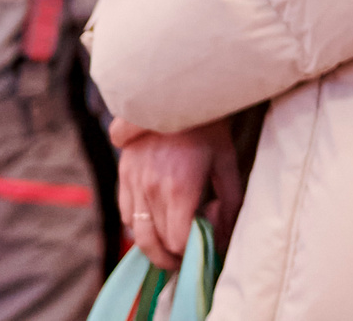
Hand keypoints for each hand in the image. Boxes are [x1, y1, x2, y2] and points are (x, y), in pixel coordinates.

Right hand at [115, 120, 242, 271]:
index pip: (177, 241)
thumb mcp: (227, 162)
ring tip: (171, 247)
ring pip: (136, 233)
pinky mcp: (123, 174)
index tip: (205, 248)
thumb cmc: (209, 126)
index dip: (192, 251)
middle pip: (154, 244)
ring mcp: (133, 181)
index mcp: (180, 187)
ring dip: (153, 246)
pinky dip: (139, 226)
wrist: (177, 92)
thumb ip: (229, 201)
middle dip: (171, 258)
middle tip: (185, 260)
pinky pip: (126, 214)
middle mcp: (151, 188)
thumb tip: (222, 236)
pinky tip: (157, 221)